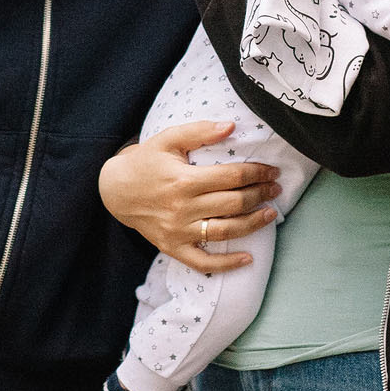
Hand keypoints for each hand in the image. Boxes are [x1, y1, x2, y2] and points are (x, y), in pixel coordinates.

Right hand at [98, 123, 280, 274]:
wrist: (114, 190)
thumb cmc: (145, 162)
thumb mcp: (167, 139)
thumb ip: (199, 132)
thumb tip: (231, 126)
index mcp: (183, 180)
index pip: (231, 176)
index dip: (256, 173)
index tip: (271, 171)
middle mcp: (182, 208)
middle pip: (233, 203)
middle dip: (260, 195)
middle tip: (275, 189)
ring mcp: (178, 231)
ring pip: (225, 232)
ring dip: (253, 224)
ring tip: (270, 214)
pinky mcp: (173, 247)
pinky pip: (203, 262)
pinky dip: (226, 264)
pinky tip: (247, 258)